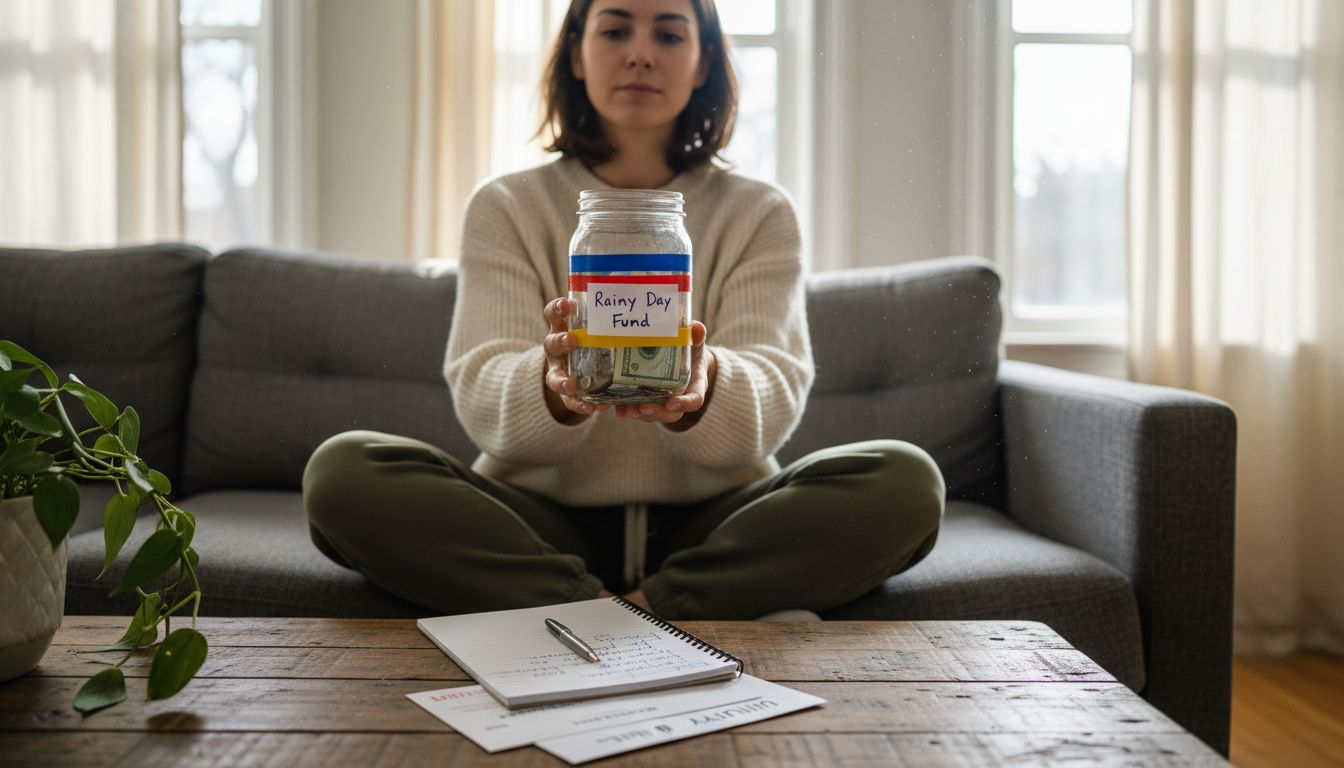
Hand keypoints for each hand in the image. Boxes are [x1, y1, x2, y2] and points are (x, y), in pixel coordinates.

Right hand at [542, 297, 609, 421]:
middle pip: (551, 342)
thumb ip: (614, 321)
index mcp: (563, 328)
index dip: (558, 308)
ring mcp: (559, 371)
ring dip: (562, 380)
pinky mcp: (566, 392)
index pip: (554, 313)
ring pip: (553, 376)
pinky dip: (579, 404)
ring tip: (571, 385)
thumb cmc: (596, 341)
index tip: (567, 304)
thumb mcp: (600, 329)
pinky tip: (592, 408)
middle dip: (560, 341)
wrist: (582, 367)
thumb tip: (654, 305)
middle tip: (572, 340)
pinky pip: (569, 400)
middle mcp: (556, 349)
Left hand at [615, 321, 715, 428]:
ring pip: (654, 414)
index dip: (685, 403)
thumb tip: (696, 327)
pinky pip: (639, 410)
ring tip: (628, 410)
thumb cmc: (691, 351)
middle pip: (671, 413)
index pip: (694, 400)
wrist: (684, 359)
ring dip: (640, 414)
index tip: (672, 403)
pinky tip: (618, 410)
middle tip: (643, 408)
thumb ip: (696, 337)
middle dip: (657, 412)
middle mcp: (680, 398)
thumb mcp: (695, 343)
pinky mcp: (648, 401)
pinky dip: (628, 411)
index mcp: (695, 386)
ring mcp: (663, 402)